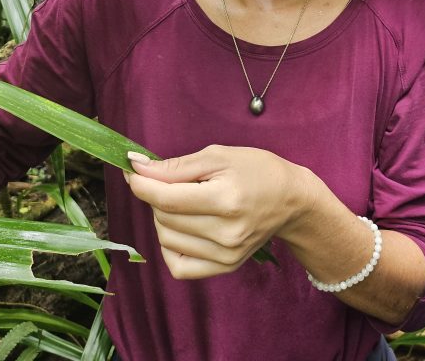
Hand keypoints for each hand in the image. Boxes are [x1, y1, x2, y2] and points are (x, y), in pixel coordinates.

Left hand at [126, 144, 312, 278]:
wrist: (291, 200)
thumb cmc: (256, 170)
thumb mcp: (218, 156)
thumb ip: (175, 166)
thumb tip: (136, 166)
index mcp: (225, 199)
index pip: (166, 199)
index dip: (141, 184)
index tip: (133, 171)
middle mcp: (226, 232)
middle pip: (164, 218)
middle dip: (157, 195)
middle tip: (172, 181)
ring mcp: (226, 254)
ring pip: (166, 239)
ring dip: (163, 218)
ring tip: (184, 202)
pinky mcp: (226, 267)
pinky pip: (178, 267)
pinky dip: (170, 246)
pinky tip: (182, 229)